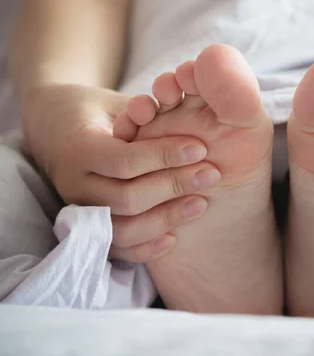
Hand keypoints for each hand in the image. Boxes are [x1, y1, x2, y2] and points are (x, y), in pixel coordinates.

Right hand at [21, 84, 215, 261]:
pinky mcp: (88, 231)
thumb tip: (192, 121)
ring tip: (201, 203)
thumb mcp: (120, 104)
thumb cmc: (102, 114)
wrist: (60, 131)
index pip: (123, 160)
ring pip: (122, 229)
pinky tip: (174, 238)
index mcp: (79, 147)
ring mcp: (79, 211)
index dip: (164, 157)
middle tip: (211, 174)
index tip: (199, 149)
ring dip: (165, 219)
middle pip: (125, 198)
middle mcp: (74, 183)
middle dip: (173, 186)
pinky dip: (145, 249)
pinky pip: (116, 250)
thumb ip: (148, 116)